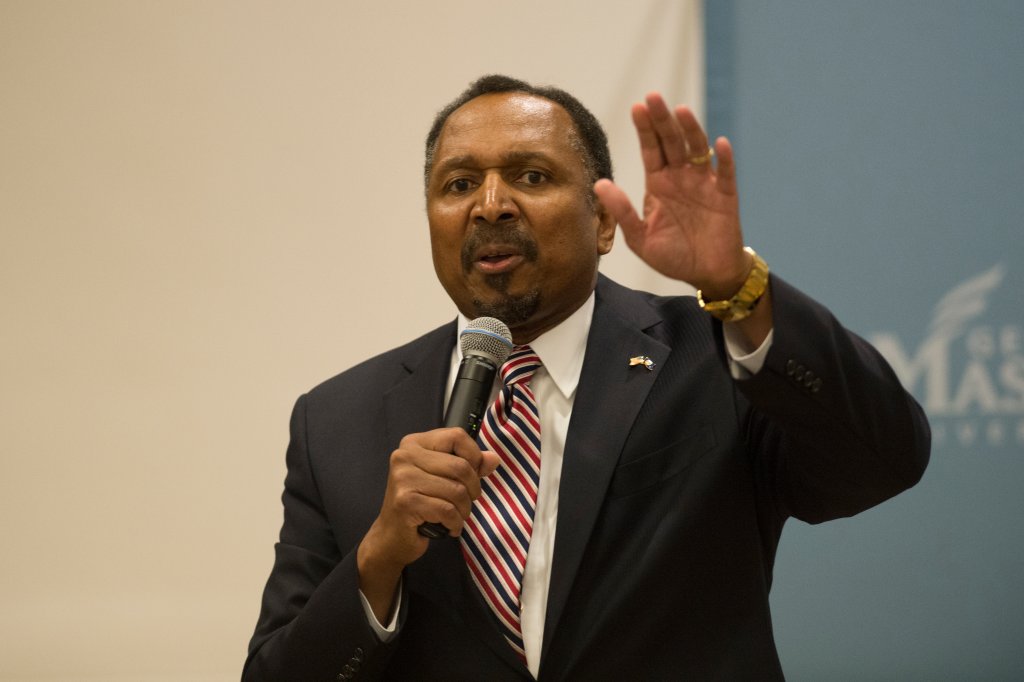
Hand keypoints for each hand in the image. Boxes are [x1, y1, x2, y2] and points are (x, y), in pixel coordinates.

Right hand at [357, 428, 499, 620]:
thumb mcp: (444, 479)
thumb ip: (469, 466)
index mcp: (414, 443)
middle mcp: (405, 455)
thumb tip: (493, 458)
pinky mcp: (405, 502)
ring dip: (464, 510)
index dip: (474, 456)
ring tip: (456, 516)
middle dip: (473, 489)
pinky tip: (450, 527)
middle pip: (461, 466)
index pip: (457, 436)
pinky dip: (455, 522)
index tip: (472, 475)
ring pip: (457, 490)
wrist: (391, 537)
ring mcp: (403, 478)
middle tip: (467, 502)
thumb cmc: (420, 504)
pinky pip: (447, 510)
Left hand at [594, 93, 750, 299]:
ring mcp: (704, 184)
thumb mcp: (640, 238)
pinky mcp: (725, 196)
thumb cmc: (672, 256)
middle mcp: (681, 178)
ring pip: (697, 150)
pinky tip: (719, 144)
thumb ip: (622, 211)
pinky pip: (725, 173)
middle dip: (662, 120)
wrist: (706, 274)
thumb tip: (599, 184)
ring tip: (680, 111)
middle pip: (671, 142)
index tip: (637, 107)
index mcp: (658, 185)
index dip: (645, 129)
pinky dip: (724, 159)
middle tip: (653, 97)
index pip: (650, 150)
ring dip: (690, 130)